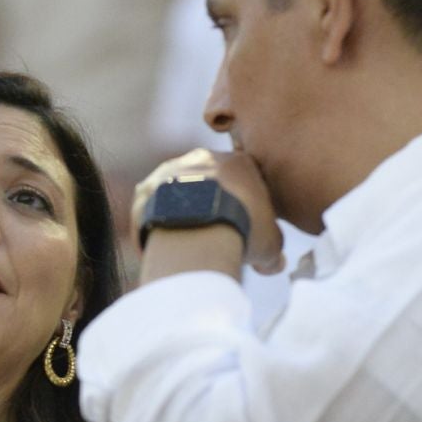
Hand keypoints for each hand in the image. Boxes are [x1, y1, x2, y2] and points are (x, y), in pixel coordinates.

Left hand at [131, 149, 284, 274]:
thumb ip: (273, 249)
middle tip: (215, 238)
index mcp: (240, 162)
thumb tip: (274, 263)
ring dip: (183, 214)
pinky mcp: (146, 189)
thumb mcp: (270, 244)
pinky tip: (165, 248)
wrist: (199, 227)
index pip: (246, 181)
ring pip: (179, 193)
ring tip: (189, 245)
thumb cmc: (243, 230)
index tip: (245, 230)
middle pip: (210, 184)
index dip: (246, 208)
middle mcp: (203, 158)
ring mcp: (171, 170)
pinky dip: (158, 226)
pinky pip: (153, 208)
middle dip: (213, 207)